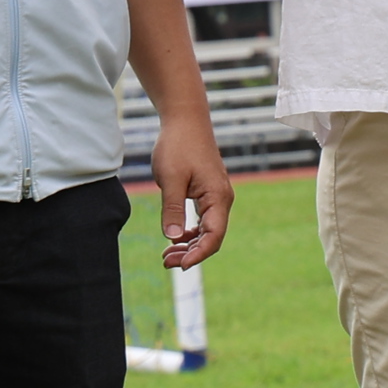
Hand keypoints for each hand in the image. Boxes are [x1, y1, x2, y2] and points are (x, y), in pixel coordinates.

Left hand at [149, 115, 233, 269]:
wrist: (185, 121)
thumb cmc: (178, 146)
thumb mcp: (170, 179)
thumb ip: (172, 209)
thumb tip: (172, 237)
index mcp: (217, 197)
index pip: (214, 236)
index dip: (199, 254)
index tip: (179, 266)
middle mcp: (222, 199)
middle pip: (212, 237)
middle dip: (191, 253)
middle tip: (165, 262)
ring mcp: (216, 196)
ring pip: (207, 230)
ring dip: (189, 244)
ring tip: (166, 254)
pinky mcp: (208, 192)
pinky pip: (204, 220)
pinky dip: (190, 232)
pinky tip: (175, 237)